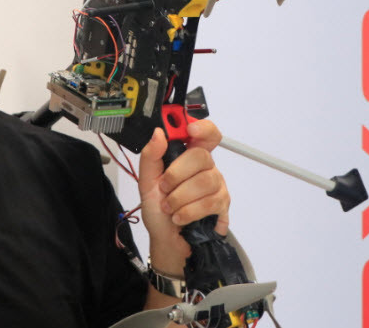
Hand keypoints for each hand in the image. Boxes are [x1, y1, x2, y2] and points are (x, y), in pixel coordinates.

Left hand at [137, 119, 229, 275]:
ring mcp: (217, 185)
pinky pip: (209, 203)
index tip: (190, 131)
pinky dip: (188, 212)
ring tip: (170, 208)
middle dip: (177, 174)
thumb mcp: (146, 182)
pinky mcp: (223, 205)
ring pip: (204, 182)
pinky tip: (180, 217)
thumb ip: (150, 156)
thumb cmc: (158, 210)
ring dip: (180, 198)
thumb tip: (159, 132)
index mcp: (189, 155)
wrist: (167, 241)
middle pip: (202, 156)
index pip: (206, 133)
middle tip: (164, 188)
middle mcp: (206, 166)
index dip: (203, 128)